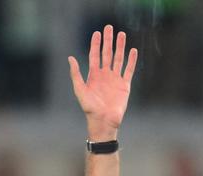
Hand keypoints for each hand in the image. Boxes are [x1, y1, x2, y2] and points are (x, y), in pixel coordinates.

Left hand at [68, 25, 137, 140]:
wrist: (103, 121)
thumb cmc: (90, 108)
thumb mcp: (80, 90)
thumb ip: (76, 74)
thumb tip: (70, 58)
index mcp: (94, 75)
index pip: (94, 56)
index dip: (95, 44)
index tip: (97, 33)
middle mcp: (105, 75)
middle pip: (107, 54)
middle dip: (108, 41)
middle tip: (109, 27)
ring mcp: (115, 79)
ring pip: (118, 59)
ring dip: (120, 47)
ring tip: (122, 34)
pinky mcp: (124, 85)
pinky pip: (129, 70)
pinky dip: (131, 61)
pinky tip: (132, 51)